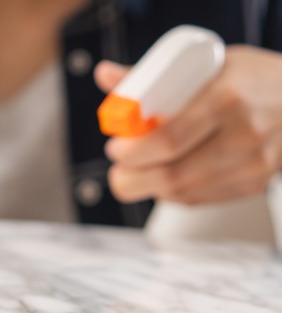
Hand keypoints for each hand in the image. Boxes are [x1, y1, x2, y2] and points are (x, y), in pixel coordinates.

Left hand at [94, 45, 281, 204]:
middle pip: (173, 175)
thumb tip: (105, 76)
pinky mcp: (254, 184)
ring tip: (134, 175)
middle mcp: (243, 134)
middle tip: (117, 172)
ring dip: (149, 189)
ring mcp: (252, 164)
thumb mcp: (206, 66)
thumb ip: (152, 77)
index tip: (115, 149)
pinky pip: (201, 200)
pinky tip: (165, 180)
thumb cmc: (251, 80)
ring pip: (184, 193)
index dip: (133, 151)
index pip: (169, 138)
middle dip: (132, 179)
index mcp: (226, 98)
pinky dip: (174, 194)